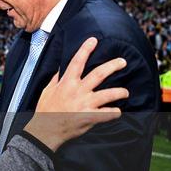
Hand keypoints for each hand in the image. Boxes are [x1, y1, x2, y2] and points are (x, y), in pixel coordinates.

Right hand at [25, 37, 128, 151]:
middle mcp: (77, 91)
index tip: (94, 40)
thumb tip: (60, 69)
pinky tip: (118, 112)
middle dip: (113, 66)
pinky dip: (114, 113)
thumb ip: (55, 79)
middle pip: (99, 74)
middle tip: (123, 62)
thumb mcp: (47, 91)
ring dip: (119, 92)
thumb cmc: (45, 110)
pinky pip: (107, 114)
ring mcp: (84, 104)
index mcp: (66, 82)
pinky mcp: (89, 117)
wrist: (45, 130)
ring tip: (125, 92)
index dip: (85, 49)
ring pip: (108, 94)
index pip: (77, 61)